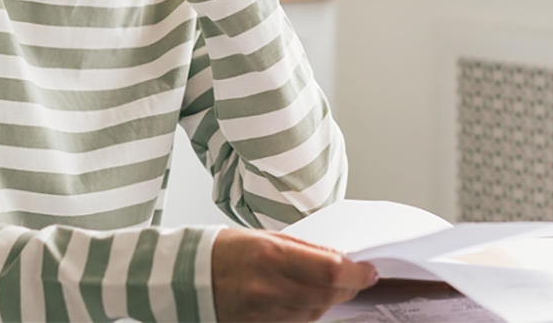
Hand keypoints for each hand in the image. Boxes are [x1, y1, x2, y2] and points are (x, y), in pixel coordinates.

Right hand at [212, 228, 377, 322]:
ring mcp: (262, 313)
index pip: (330, 271)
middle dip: (349, 288)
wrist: (184, 277)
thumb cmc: (224, 251)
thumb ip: (304, 250)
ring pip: (314, 313)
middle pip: (327, 296)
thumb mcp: (265, 238)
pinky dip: (307, 313)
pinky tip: (306, 300)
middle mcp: (268, 288)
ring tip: (330, 287)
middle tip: (358, 279)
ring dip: (329, 301)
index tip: (369, 271)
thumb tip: (338, 259)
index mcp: (271, 257)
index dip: (357, 274)